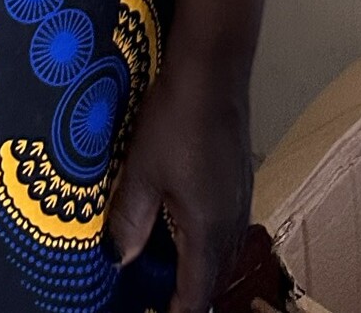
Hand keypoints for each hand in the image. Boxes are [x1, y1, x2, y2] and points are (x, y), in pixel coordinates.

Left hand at [108, 55, 254, 312]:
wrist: (213, 72)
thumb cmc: (175, 122)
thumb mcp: (143, 171)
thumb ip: (131, 220)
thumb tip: (119, 259)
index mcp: (208, 230)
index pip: (198, 290)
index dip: (179, 309)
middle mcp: (232, 222)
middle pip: (215, 275)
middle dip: (192, 291)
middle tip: (162, 296)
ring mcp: (241, 198)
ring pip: (223, 250)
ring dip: (202, 265)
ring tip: (174, 269)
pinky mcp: (240, 177)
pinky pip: (227, 225)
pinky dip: (209, 239)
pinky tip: (188, 225)